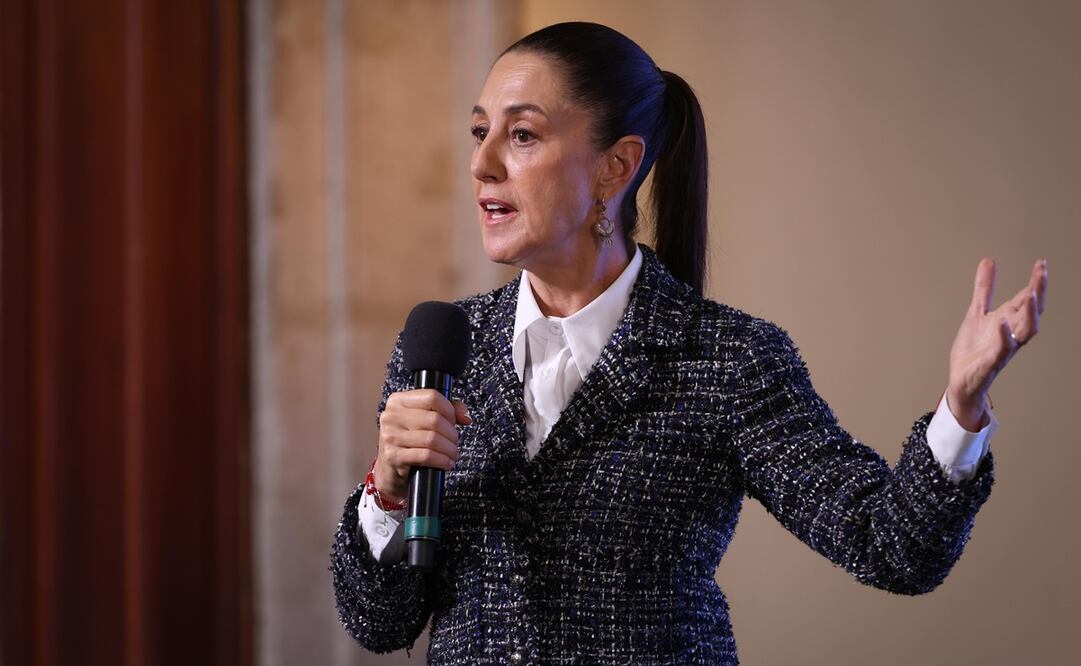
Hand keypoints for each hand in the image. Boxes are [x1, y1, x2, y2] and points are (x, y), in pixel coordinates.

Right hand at [373, 390, 471, 501]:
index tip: (454, 421)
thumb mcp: (422, 420)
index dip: (449, 409)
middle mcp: (392, 416)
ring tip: (452, 453)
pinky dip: (442, 460)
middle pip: (434, 419)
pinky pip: (426, 456)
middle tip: (454, 441)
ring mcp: (391, 436)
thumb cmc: (408, 441)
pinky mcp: (394, 456)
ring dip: (449, 449)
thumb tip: (464, 415)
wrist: (390, 468)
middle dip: (451, 433)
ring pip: (432, 439)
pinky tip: (446, 462)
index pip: (431, 397)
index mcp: (398, 401)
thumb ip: (446, 411)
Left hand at [947, 258, 1047, 430]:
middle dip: (1039, 291)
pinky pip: (1002, 350)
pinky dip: (1004, 336)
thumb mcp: (976, 312)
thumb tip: (989, 261)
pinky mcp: (991, 362)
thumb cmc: (974, 349)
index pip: (1027, 298)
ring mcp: (1003, 348)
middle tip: (1042, 272)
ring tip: (1031, 293)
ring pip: (1025, 331)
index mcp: (1009, 320)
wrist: (962, 380)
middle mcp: (1011, 333)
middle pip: (1032, 311)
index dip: (1036, 281)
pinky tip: (1002, 322)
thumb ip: (984, 289)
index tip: (1042, 263)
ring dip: (1029, 313)